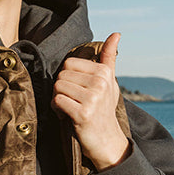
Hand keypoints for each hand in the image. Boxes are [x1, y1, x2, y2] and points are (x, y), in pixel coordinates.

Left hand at [53, 32, 129, 168]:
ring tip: (70, 109)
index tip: (77, 91)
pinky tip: (67, 117)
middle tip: (72, 102)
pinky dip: (57, 110)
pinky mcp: (83, 113)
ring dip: (58, 100)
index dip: (68, 78)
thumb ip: (109, 58)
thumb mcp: (109, 81)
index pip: (69, 63)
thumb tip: (116, 34)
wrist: (107, 141)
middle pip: (61, 75)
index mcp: (104, 72)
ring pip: (57, 88)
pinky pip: (57, 101)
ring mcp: (93, 98)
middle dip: (61, 89)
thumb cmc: (104, 109)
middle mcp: (100, 83)